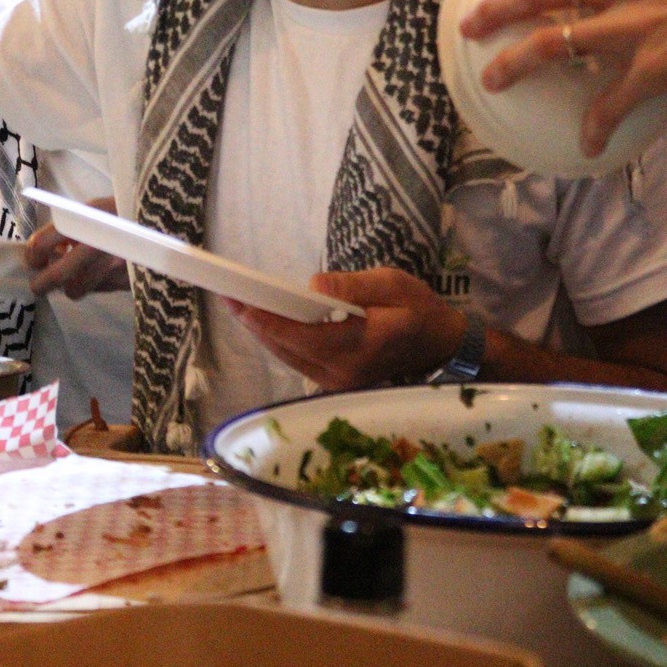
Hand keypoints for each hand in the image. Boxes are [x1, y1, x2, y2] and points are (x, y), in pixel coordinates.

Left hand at [25, 197, 130, 298]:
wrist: (173, 222)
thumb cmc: (132, 210)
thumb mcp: (101, 208)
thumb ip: (74, 224)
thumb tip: (45, 247)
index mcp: (89, 217)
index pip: (45, 241)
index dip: (33, 254)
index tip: (33, 259)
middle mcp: (100, 243)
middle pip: (57, 275)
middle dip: (41, 284)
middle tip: (38, 285)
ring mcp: (115, 265)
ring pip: (77, 289)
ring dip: (70, 287)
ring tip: (73, 278)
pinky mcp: (129, 281)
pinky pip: (100, 290)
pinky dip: (94, 285)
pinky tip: (99, 273)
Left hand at [227, 269, 464, 390]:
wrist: (440, 346)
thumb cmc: (419, 309)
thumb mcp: (394, 285)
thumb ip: (353, 286)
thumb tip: (313, 285)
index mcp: (361, 344)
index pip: (303, 334)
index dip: (268, 319)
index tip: (240, 301)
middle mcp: (344, 371)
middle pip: (287, 347)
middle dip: (255, 321)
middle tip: (226, 295)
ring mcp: (338, 382)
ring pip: (288, 356)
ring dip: (262, 332)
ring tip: (236, 305)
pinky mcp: (334, 382)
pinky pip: (297, 360)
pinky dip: (278, 341)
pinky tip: (262, 321)